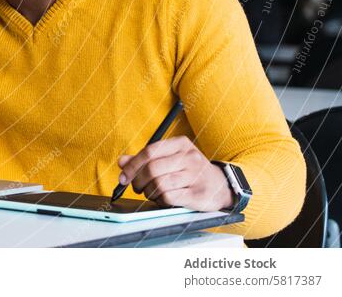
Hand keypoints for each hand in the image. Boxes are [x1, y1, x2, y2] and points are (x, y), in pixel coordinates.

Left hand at [117, 136, 233, 211]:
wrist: (221, 185)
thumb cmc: (190, 171)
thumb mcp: (170, 158)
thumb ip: (144, 159)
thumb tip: (122, 162)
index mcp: (180, 144)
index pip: (149, 152)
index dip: (132, 166)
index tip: (123, 177)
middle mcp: (190, 157)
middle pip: (152, 169)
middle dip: (138, 181)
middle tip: (137, 188)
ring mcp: (196, 175)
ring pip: (159, 184)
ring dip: (149, 192)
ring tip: (152, 193)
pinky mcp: (198, 194)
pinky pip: (169, 197)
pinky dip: (160, 200)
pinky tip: (163, 199)